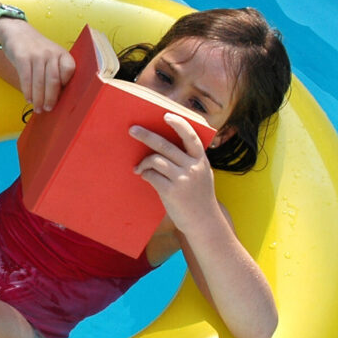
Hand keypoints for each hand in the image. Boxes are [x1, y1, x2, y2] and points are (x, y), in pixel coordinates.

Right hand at [0, 19, 75, 111]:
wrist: (17, 32)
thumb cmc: (37, 51)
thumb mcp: (51, 57)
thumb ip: (56, 72)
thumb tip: (57, 98)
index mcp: (62, 54)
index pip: (69, 70)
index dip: (66, 85)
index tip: (61, 98)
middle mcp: (51, 53)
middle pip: (54, 80)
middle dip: (50, 98)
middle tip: (48, 109)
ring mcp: (37, 54)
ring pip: (39, 82)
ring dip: (38, 99)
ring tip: (38, 108)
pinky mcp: (22, 57)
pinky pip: (26, 78)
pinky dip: (27, 91)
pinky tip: (28, 99)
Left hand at [129, 113, 219, 233]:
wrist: (204, 222)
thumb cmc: (199, 198)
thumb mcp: (202, 175)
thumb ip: (190, 162)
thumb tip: (164, 150)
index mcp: (201, 160)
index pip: (191, 137)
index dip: (179, 124)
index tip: (166, 115)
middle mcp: (192, 167)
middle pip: (165, 145)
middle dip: (147, 136)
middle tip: (133, 130)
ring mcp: (182, 179)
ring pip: (156, 160)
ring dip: (144, 162)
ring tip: (138, 168)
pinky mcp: (171, 191)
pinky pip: (152, 176)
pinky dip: (145, 174)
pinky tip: (144, 176)